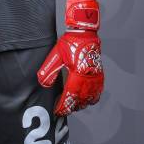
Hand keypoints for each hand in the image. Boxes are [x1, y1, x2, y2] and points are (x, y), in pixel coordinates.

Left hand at [37, 0, 103, 115]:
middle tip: (62, 109)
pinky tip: (85, 99)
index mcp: (78, 74)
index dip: (64, 106)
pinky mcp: (100, 75)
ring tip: (72, 105)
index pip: (70, 96)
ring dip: (81, 104)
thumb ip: (49, 69)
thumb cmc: (71, 42)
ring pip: (90, 99)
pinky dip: (91, 99)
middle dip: (71, 107)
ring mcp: (96, 78)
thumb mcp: (56, 54)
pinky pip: (98, 93)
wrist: (85, 33)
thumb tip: (43, 83)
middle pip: (80, 101)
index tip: (57, 111)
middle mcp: (89, 78)